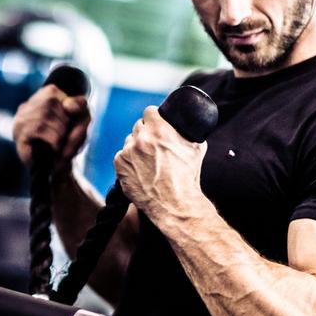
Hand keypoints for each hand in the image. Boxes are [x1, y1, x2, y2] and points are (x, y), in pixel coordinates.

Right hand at [12, 84, 90, 170]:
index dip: (66, 107)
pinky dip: (53, 140)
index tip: (70, 120)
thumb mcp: (83, 119)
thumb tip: (69, 105)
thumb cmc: (70, 140)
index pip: (51, 92)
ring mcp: (20, 122)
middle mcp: (25, 107)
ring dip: (59, 133)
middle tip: (65, 136)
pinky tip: (54, 148)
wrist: (61, 168)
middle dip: (64, 122)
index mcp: (39, 98)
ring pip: (43, 117)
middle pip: (48, 104)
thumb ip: (80, 106)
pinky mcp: (19, 137)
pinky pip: (38, 130)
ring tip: (60, 144)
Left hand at [113, 106, 207, 222]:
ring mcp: (128, 152)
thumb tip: (187, 122)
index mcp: (160, 130)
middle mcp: (141, 139)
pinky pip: (121, 156)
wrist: (175, 204)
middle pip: (138, 126)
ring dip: (136, 147)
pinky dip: (128, 160)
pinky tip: (139, 169)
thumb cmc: (188, 177)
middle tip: (154, 145)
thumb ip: (187, 131)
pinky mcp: (119, 165)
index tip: (156, 122)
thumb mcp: (196, 147)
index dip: (154, 117)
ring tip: (148, 161)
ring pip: (129, 141)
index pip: (149, 111)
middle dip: (146, 133)